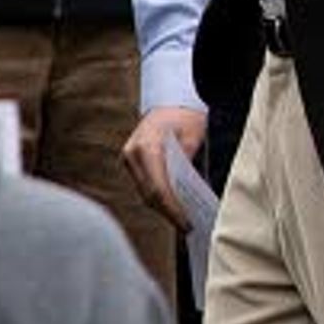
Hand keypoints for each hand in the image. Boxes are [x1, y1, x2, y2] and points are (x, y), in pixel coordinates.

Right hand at [123, 105, 205, 222]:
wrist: (170, 96)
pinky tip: (174, 207)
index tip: (187, 223)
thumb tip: (188, 194)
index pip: (158, 188)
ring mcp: (129, 158)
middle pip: (149, 194)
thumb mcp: (194, 137)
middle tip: (187, 227)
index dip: (173, 210)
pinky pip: (145, 184)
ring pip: (145, 192)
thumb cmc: (186, 114)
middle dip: (168, 213)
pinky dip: (159, 197)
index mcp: (148, 148)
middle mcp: (133, 155)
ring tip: (183, 222)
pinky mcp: (132, 161)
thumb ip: (188, 163)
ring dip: (162, 207)